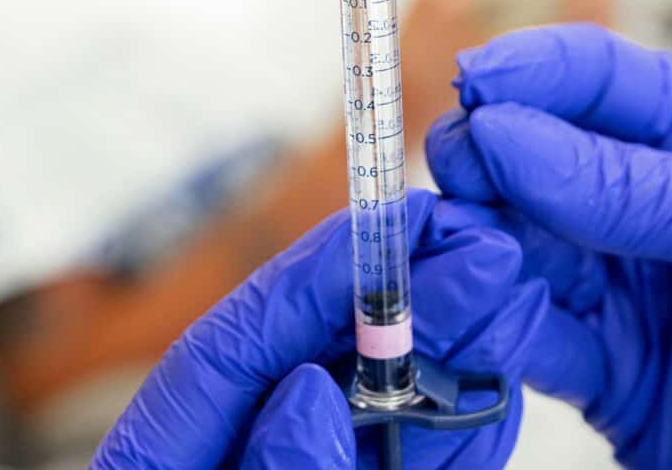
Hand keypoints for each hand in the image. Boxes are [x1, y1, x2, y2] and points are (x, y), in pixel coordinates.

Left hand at [91, 188, 548, 468]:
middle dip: (405, 306)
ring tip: (505, 304)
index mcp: (166, 454)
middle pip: (316, 363)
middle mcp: (235, 453)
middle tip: (481, 249)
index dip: (314, 278)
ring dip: (446, 362)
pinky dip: (455, 442)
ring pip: (374, 414)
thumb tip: (306, 391)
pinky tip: (494, 398)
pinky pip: (407, 469)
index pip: (232, 346)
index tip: (387, 226)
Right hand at [427, 24, 671, 467]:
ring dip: (475, 243)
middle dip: (487, 160)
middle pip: (535, 161)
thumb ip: (637, 189)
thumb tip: (507, 137)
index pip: (600, 81)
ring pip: (514, 247)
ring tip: (461, 253)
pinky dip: (487, 323)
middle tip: (459, 180)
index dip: (533, 70)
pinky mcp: (603, 376)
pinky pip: (521, 336)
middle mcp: (649, 212)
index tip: (474, 84)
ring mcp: (623, 293)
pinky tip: (479, 318)